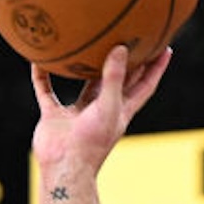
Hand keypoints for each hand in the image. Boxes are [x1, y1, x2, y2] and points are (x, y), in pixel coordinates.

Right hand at [30, 45, 172, 178]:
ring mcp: (77, 113)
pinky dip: (42, 76)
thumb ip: (114, 78)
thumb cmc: (92, 143)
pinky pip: (46, 90)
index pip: (145, 84)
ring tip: (88, 41)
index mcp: (121, 110)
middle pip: (118, 79)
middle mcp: (101, 109)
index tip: (166, 47)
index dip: (156, 67)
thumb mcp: (108, 107)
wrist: (65, 168)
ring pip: (83, 83)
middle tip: (131, 35)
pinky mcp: (54, 116)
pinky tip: (38, 59)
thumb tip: (120, 48)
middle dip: (126, 60)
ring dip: (84, 65)